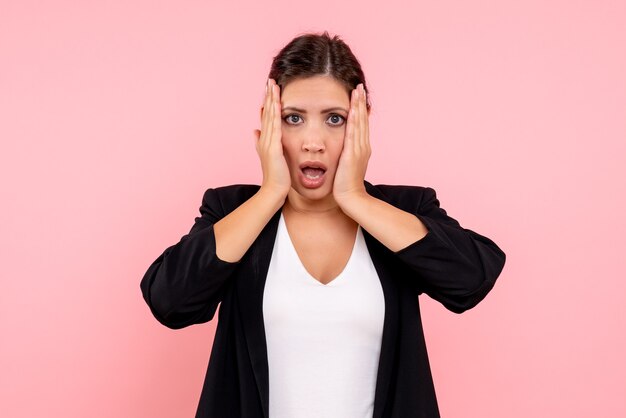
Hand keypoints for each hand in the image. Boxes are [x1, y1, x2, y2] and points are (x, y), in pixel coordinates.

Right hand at [254, 79, 290, 199]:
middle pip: (266, 112)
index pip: (266, 116)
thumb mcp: (268, 155)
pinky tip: (278, 104)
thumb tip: (255, 131)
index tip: (270, 89)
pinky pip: (275, 128)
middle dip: (268, 96)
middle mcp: (263, 138)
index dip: (267, 102)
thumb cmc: (275, 175)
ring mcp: (267, 142)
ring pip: (269, 117)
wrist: (273, 189)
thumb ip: (260, 142)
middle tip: (270, 80)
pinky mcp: (273, 148)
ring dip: (271, 101)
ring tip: (273, 86)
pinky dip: (276, 115)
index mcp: (264, 139)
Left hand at [333, 83, 370, 205]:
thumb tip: (341, 149)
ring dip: (358, 106)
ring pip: (360, 123)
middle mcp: (363, 146)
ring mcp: (359, 150)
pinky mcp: (353, 154)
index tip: (357, 96)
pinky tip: (353, 110)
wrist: (352, 199)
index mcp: (361, 148)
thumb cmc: (345, 186)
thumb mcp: (346, 166)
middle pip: (363, 120)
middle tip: (359, 87)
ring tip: (357, 91)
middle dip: (361, 103)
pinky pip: (354, 134)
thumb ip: (345, 155)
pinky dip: (354, 121)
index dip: (360, 109)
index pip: (361, 124)